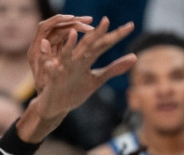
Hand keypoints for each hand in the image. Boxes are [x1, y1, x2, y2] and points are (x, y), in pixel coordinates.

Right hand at [18, 16, 136, 141]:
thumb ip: (114, 68)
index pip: (103, 44)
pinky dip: (49, 67)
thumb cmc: (75, 90)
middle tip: (106, 21)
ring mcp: (62, 69)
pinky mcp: (51, 80)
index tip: (131, 26)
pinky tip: (51, 63)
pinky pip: (49, 72)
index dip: (116, 36)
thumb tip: (135, 56)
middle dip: (96, 34)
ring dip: (69, 45)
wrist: (55, 105)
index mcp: (86, 59)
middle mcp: (75, 60)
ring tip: (73, 33)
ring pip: (65, 55)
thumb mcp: (97, 79)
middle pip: (87, 44)